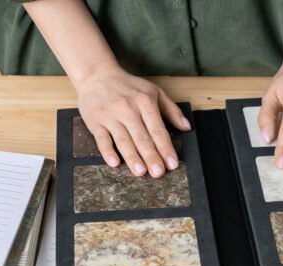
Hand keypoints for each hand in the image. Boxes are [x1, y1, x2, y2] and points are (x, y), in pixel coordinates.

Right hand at [76, 63, 190, 177]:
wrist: (97, 75)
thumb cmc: (128, 87)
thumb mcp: (154, 92)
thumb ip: (171, 110)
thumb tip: (186, 127)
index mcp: (145, 102)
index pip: (158, 130)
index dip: (165, 148)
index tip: (172, 164)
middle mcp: (128, 109)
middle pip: (142, 137)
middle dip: (151, 156)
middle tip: (158, 173)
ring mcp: (110, 115)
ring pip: (123, 140)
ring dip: (132, 157)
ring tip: (141, 172)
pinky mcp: (95, 121)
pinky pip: (102, 139)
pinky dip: (107, 151)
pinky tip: (114, 163)